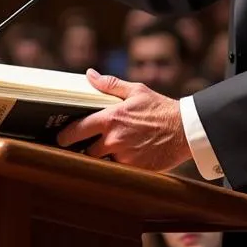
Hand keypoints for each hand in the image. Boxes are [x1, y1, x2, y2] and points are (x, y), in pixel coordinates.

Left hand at [57, 70, 191, 172]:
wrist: (185, 130)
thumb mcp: (137, 91)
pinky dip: (115, 167)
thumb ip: (110, 84)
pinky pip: (116, 171)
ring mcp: (123, 156)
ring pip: (100, 163)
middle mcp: (114, 139)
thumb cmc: (160, 108)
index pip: (76, 130)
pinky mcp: (134, 169)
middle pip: (85, 151)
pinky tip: (121, 160)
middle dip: (83, 150)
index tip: (60, 138)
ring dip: (99, 160)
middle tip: (83, 147)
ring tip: (103, 154)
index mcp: (111, 118)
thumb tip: (89, 75)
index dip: (64, 136)